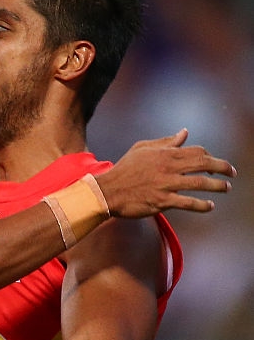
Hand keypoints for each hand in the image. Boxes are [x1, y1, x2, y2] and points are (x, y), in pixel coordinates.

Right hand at [97, 129, 235, 217]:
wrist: (108, 191)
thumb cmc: (124, 170)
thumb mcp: (143, 149)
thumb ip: (166, 142)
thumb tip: (184, 133)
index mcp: (165, 154)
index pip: (196, 151)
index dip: (210, 156)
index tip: (215, 163)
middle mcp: (168, 167)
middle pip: (203, 164)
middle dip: (222, 168)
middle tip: (232, 173)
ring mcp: (166, 185)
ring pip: (199, 183)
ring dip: (217, 186)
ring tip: (226, 188)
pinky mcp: (162, 201)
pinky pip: (187, 203)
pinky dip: (201, 205)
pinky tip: (209, 206)